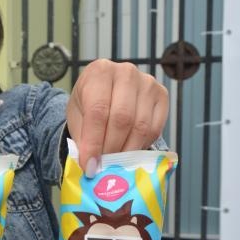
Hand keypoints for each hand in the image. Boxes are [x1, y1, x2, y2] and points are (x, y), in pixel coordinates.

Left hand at [66, 59, 168, 175]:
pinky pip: (154, 129)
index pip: (98, 111)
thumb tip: (91, 165)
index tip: (89, 165)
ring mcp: (147, 83)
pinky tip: (129, 150)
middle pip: (122, 119)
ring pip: (141, 126)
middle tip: (103, 167)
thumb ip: (83, 139)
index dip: (94, 142)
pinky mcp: (162, 96)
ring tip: (115, 162)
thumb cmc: (88, 104)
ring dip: (127, 151)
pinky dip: (141, 145)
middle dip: (111, 148)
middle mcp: (126, 72)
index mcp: (99, 72)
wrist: (104, 91)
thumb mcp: (77, 117)